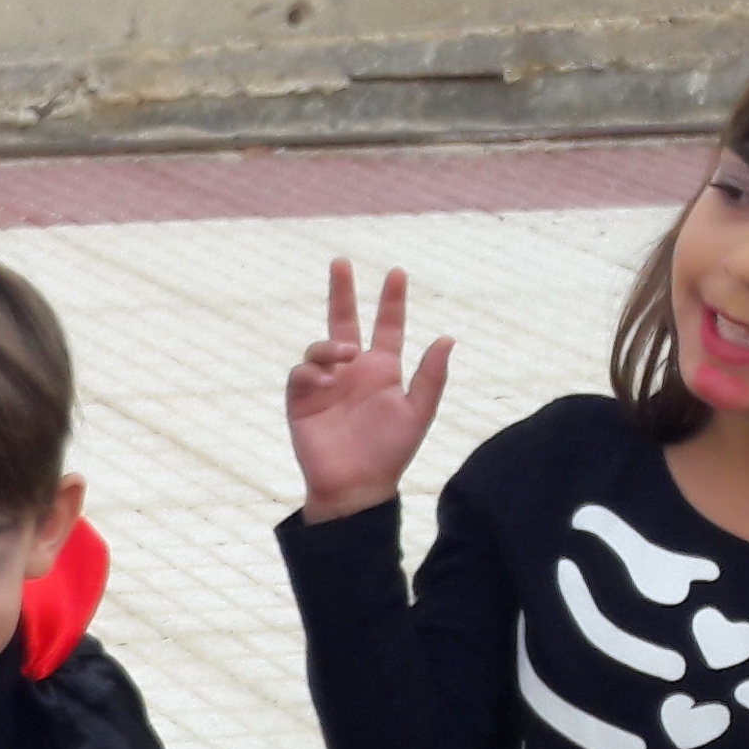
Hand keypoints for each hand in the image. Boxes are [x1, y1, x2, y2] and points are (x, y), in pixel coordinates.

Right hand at [286, 259, 454, 524]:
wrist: (355, 486)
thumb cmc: (390, 452)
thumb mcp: (418, 413)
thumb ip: (431, 376)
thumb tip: (447, 338)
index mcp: (383, 370)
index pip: (387, 326)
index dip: (392, 301)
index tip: (397, 272)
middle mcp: (353, 370)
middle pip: (344, 321)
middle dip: (342, 292)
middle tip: (341, 262)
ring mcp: (326, 384)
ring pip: (321, 346)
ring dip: (331, 344)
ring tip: (344, 357)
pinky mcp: (302, 400)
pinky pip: (301, 373)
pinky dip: (312, 371)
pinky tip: (325, 381)